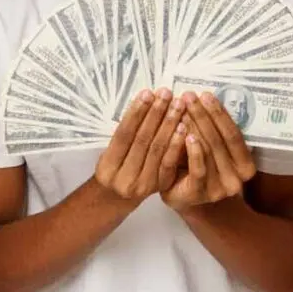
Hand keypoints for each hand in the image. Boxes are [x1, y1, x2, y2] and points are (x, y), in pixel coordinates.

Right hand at [94, 88, 187, 203]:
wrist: (117, 198)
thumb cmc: (114, 168)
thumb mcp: (109, 153)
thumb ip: (124, 134)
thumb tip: (144, 104)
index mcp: (108, 165)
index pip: (124, 134)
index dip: (136, 113)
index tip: (147, 93)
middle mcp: (125, 177)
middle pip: (142, 140)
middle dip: (155, 114)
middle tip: (166, 94)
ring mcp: (143, 184)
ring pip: (157, 150)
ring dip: (169, 125)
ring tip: (178, 106)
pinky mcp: (159, 187)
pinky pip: (169, 162)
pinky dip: (176, 144)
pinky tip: (183, 128)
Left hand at [160, 91, 256, 211]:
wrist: (182, 196)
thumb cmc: (195, 165)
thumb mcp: (209, 147)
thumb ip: (212, 129)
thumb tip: (205, 97)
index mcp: (246, 166)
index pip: (234, 135)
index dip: (219, 114)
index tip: (206, 95)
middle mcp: (237, 180)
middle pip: (220, 141)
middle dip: (203, 115)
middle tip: (189, 97)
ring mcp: (218, 189)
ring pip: (208, 151)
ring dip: (194, 127)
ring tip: (182, 109)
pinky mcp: (199, 194)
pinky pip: (197, 168)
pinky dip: (192, 150)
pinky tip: (185, 134)